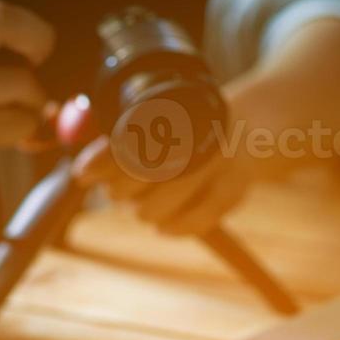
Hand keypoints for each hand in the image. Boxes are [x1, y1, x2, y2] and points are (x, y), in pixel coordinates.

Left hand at [71, 125, 260, 237]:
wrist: (257, 130)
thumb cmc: (197, 134)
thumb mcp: (167, 125)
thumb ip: (126, 142)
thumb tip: (85, 170)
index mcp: (177, 112)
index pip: (130, 138)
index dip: (103, 158)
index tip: (82, 172)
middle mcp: (198, 134)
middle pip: (143, 173)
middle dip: (121, 190)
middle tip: (118, 193)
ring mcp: (218, 162)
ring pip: (164, 203)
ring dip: (146, 211)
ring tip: (147, 207)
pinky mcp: (234, 189)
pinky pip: (197, 219)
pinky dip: (176, 226)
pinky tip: (165, 225)